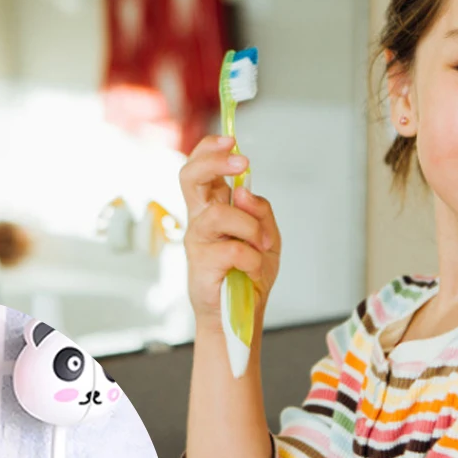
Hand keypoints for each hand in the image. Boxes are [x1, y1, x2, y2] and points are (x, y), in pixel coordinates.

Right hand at [179, 135, 281, 329]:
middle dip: (214, 162)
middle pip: (190, 176)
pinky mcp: (200, 264)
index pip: (199, 167)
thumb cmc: (249, 274)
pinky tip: (253, 270)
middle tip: (241, 162)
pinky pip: (234, 249)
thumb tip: (243, 192)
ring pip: (222, 214)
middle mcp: (199, 219)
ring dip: (252, 228)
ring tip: (262, 246)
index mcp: (213, 207)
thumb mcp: (267, 236)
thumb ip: (260, 211)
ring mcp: (196, 241)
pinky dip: (253, 258)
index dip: (210, 149)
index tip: (231, 142)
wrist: (239, 316)